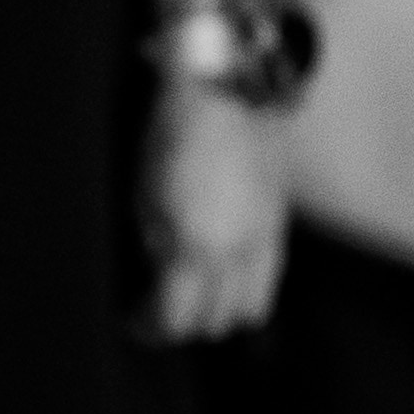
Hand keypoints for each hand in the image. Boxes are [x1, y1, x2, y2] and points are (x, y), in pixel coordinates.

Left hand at [141, 82, 287, 338]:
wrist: (226, 85)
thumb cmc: (173, 135)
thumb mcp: (144, 196)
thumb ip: (157, 247)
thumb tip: (161, 273)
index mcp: (198, 247)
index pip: (178, 319)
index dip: (151, 327)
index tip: (134, 319)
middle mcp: (239, 251)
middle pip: (219, 320)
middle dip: (186, 323)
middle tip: (160, 307)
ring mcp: (266, 236)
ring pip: (252, 305)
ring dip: (222, 307)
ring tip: (195, 290)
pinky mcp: (279, 219)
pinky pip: (268, 272)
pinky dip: (244, 280)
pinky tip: (221, 260)